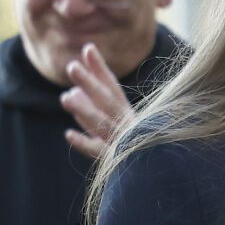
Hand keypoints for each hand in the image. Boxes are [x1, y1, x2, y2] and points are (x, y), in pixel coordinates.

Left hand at [59, 43, 135, 159]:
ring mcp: (122, 141)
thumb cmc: (135, 147)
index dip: (99, 68)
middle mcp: (126, 123)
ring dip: (86, 110)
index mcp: (127, 113)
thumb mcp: (116, 124)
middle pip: (107, 101)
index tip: (88, 48)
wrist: (159, 175)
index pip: (112, 87)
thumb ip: (94, 107)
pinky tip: (69, 134)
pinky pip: (99, 152)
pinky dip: (84, 143)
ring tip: (66, 98)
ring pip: (103, 123)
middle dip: (90, 83)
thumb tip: (72, 92)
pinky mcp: (116, 160)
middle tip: (72, 66)